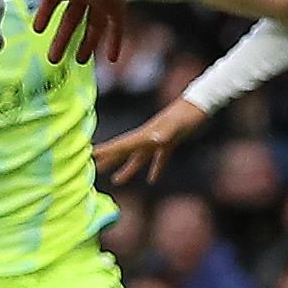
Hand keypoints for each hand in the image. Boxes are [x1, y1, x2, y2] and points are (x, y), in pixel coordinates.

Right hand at [13, 0, 126, 66]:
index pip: (53, 2)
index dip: (45, 16)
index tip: (38, 30)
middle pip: (73, 19)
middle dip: (62, 38)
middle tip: (53, 56)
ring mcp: (100, 0)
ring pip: (94, 25)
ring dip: (87, 43)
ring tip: (79, 60)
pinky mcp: (115, 7)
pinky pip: (116, 28)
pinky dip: (114, 43)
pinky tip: (110, 58)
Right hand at [92, 97, 207, 185]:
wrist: (200, 106)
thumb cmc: (186, 116)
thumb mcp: (175, 125)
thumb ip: (165, 132)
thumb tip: (156, 139)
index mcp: (144, 135)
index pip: (120, 145)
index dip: (104, 151)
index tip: (87, 156)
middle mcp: (147, 138)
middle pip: (123, 152)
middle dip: (108, 161)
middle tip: (92, 170)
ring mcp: (157, 141)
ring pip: (138, 158)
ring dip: (127, 169)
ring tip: (117, 181)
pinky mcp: (170, 144)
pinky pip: (158, 159)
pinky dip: (154, 169)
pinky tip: (152, 180)